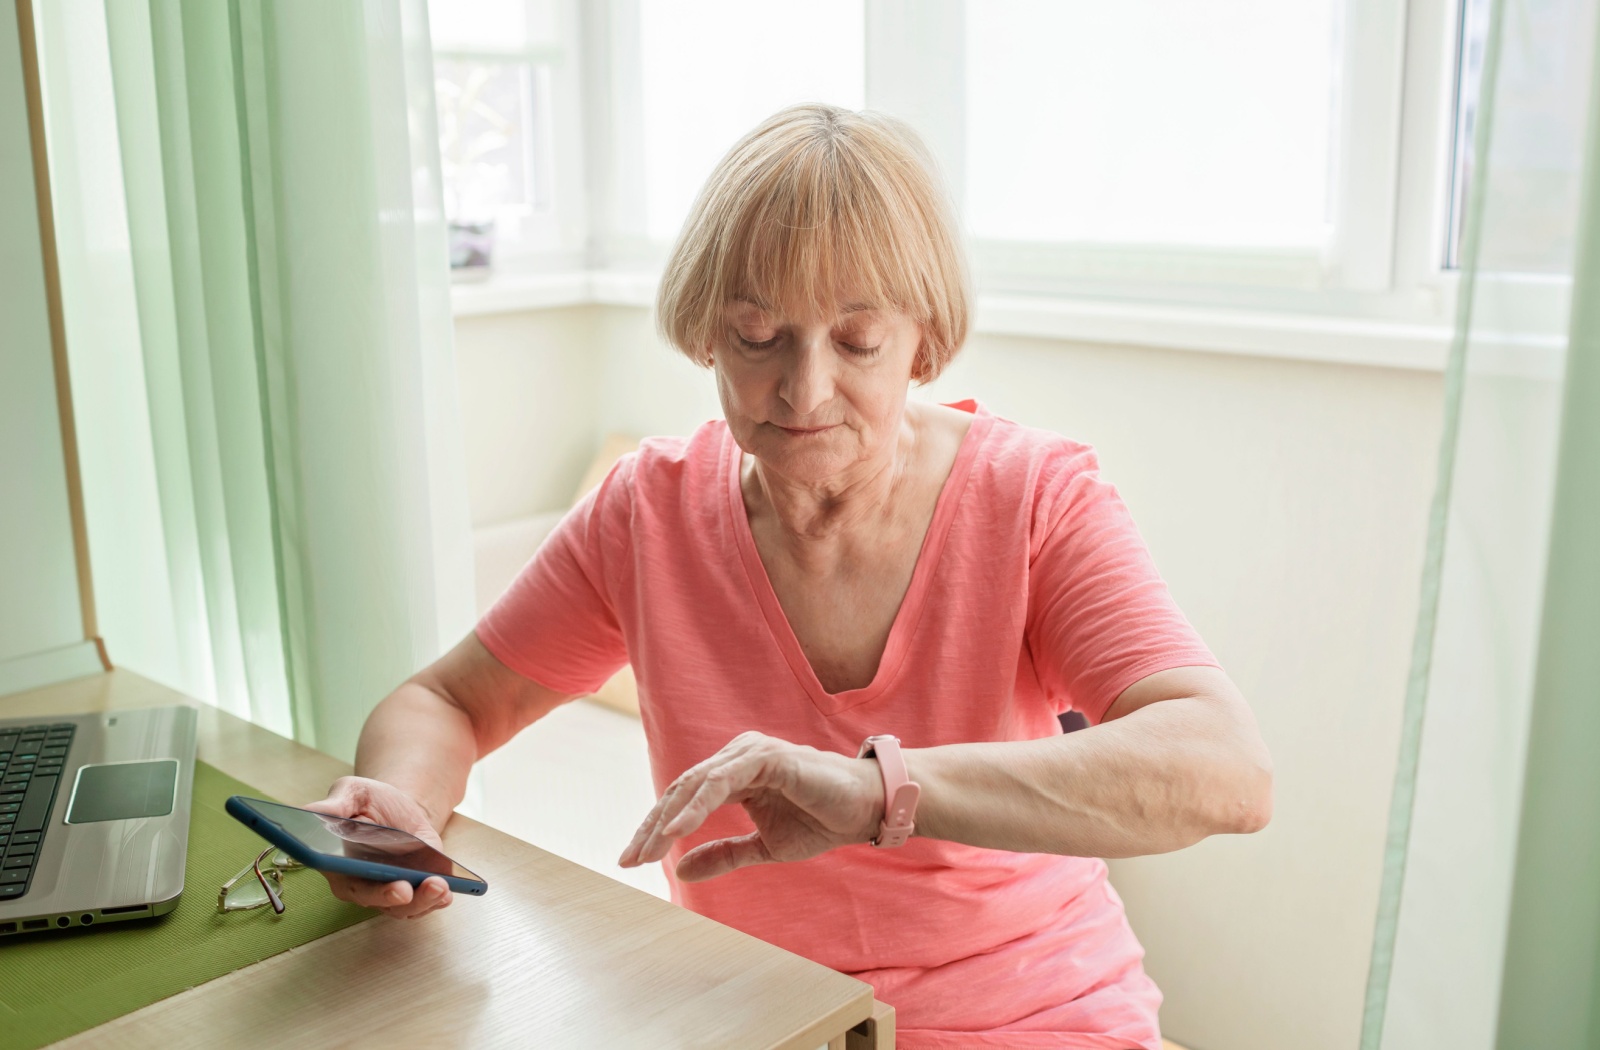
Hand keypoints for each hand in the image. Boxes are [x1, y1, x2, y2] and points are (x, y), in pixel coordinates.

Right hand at [302, 776, 452, 918]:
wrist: (399, 806)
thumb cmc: (369, 801)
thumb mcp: (351, 793)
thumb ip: (334, 805)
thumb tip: (312, 813)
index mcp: (338, 866)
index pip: (346, 882)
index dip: (357, 886)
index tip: (367, 881)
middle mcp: (362, 885)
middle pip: (376, 900)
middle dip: (392, 898)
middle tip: (405, 890)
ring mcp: (390, 890)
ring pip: (404, 907)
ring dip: (422, 901)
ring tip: (440, 887)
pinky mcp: (415, 888)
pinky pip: (425, 902)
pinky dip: (437, 900)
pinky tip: (448, 891)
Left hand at [618, 731, 883, 881]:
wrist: (867, 811)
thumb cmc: (821, 820)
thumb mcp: (764, 847)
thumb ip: (724, 854)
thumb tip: (680, 870)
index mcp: (734, 773)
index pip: (683, 799)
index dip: (654, 830)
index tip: (631, 861)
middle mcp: (738, 757)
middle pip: (680, 790)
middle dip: (650, 827)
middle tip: (628, 860)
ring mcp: (751, 752)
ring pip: (695, 784)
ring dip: (666, 819)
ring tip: (647, 850)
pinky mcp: (767, 756)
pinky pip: (721, 781)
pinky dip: (696, 806)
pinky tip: (677, 831)